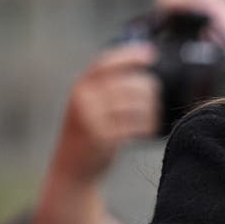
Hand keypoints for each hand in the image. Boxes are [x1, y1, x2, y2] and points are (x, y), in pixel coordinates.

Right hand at [51, 43, 159, 183]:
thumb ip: (106, 88)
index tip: (151, 53)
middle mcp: (83, 99)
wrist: (71, 170)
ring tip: (149, 119)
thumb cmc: (87, 136)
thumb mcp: (89, 106)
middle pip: (129, 84)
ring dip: (150, 112)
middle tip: (154, 101)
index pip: (106, 63)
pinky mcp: (102, 138)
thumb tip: (140, 69)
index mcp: (80, 88)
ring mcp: (92, 119)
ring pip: (136, 105)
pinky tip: (145, 132)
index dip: (130, 55)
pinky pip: (135, 126)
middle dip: (149, 91)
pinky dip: (146, 128)